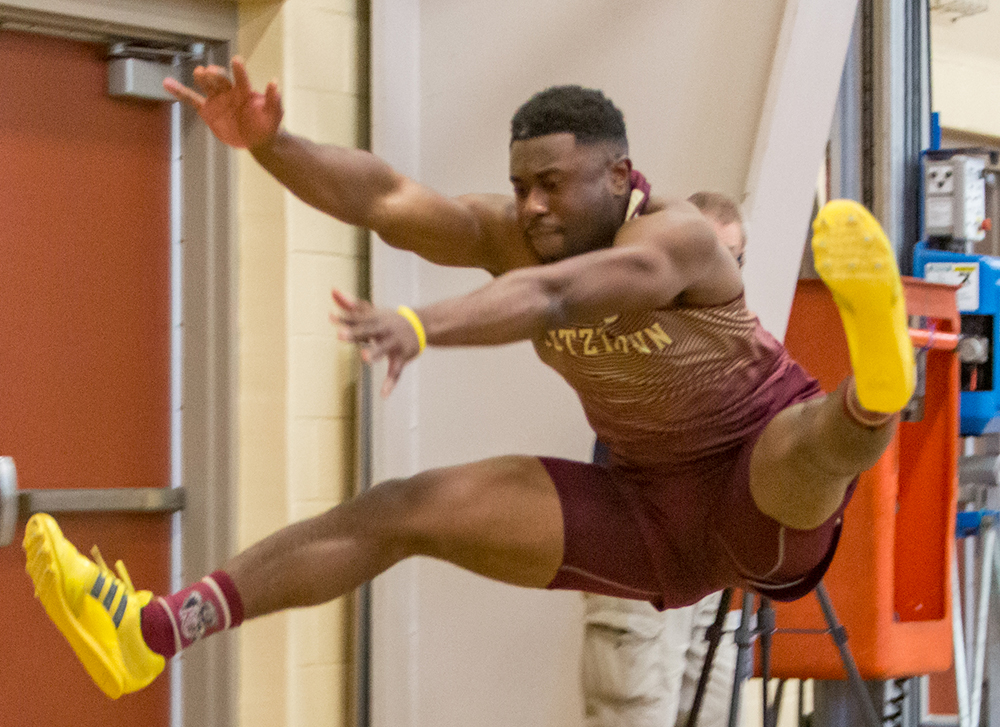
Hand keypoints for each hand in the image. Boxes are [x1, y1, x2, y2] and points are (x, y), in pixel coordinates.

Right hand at [162, 56, 281, 149]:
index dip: (239, 70)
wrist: (258, 139)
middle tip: (210, 72)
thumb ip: (273, 100)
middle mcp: (229, 91)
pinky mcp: (207, 110)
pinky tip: (167, 83)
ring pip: (206, 86)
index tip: (236, 60)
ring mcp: (216, 99)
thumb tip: (275, 83)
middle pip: (220, 80)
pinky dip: (179, 92)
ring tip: (199, 73)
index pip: (241, 78)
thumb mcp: (274, 114)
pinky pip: (191, 99)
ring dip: (202, 79)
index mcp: (245, 91)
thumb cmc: (268, 124)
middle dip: (216, 75)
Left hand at [331, 290, 422, 397]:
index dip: (345, 318)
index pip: (358, 317)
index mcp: (376, 318)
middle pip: (369, 330)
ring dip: (376, 352)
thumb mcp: (372, 311)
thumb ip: (352, 304)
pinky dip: (391, 383)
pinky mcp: (402, 357)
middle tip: (339, 335)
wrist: (421, 324)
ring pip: (385, 348)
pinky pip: (396, 371)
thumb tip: (333, 291)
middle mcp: (385, 329)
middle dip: (356, 333)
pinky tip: (384, 394)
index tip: (331, 318)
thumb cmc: (389, 319)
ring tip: (364, 358)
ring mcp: (395, 343)